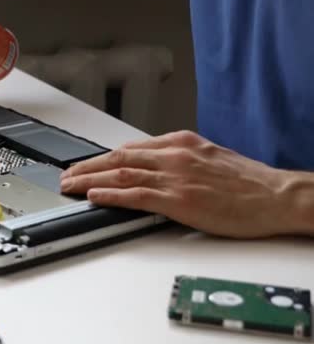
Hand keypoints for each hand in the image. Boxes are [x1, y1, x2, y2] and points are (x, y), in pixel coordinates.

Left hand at [59, 130, 297, 238]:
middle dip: (87, 167)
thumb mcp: (208, 157)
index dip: (101, 157)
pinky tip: (93, 196)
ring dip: (89, 180)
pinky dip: (110, 195)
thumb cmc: (248, 182)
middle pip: (117, 158)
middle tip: (66, 175)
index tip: (85, 164)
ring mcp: (175, 177)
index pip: (129, 148)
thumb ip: (178, 159)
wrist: (277, 196)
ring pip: (120, 175)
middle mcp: (174, 155)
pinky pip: (136, 195)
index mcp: (180, 142)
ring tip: (69, 186)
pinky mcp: (180, 200)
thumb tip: (151, 166)